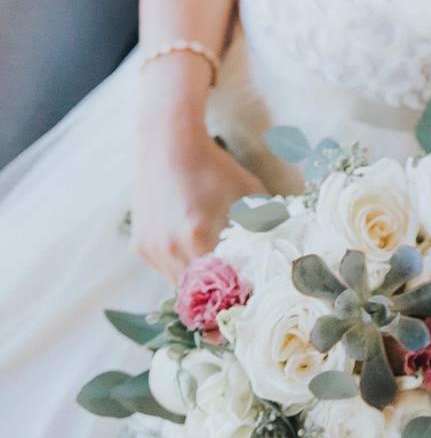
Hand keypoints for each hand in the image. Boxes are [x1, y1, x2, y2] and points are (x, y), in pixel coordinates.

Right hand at [131, 129, 265, 281]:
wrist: (169, 145)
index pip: (224, 283)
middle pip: (202, 290)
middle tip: (237, 287)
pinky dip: (182, 268)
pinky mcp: (140, 247)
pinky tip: (194, 251)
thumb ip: (265, 227)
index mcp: (199, 236)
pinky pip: (165, 271)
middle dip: (220, 291)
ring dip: (199, 282)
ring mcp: (153, 249)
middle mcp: (171, 247)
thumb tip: (282, 255)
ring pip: (181, 284)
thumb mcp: (250, 195)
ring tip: (217, 269)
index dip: (239, 291)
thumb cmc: (215, 169)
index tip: (251, 292)